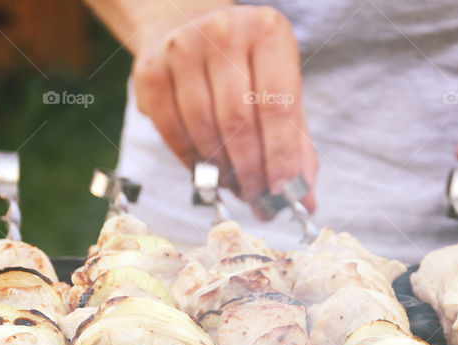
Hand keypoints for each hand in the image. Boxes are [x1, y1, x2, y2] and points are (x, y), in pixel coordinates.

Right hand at [132, 5, 317, 213]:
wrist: (188, 31)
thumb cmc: (244, 69)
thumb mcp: (280, 91)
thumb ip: (295, 143)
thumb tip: (306, 201)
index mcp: (267, 32)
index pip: (277, 106)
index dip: (280, 157)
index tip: (283, 193)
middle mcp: (224, 32)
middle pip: (239, 121)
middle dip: (251, 170)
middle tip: (258, 200)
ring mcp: (182, 49)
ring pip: (204, 129)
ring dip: (222, 170)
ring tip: (236, 187)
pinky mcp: (151, 71)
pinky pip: (172, 131)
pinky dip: (192, 161)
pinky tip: (207, 173)